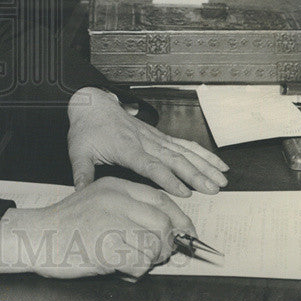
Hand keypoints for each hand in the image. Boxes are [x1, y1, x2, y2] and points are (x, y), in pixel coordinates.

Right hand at [0, 177, 195, 279]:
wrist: (36, 236)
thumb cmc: (67, 225)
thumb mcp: (98, 203)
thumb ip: (128, 209)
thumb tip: (164, 230)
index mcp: (115, 187)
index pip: (160, 199)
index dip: (179, 218)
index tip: (186, 233)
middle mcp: (114, 200)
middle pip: (162, 223)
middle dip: (166, 245)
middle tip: (156, 257)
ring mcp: (109, 222)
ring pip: (153, 244)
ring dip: (149, 260)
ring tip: (132, 263)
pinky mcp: (105, 246)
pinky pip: (138, 263)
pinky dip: (135, 271)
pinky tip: (119, 268)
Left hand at [67, 87, 228, 196]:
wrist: (92, 106)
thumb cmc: (86, 130)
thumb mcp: (78, 152)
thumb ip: (83, 174)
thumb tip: (81, 195)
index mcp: (125, 147)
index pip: (150, 165)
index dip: (168, 178)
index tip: (184, 192)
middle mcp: (144, 141)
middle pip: (173, 159)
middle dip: (195, 175)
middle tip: (213, 189)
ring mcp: (154, 137)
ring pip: (183, 151)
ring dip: (204, 165)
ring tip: (222, 179)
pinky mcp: (159, 136)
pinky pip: (184, 144)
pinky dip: (202, 153)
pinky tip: (217, 163)